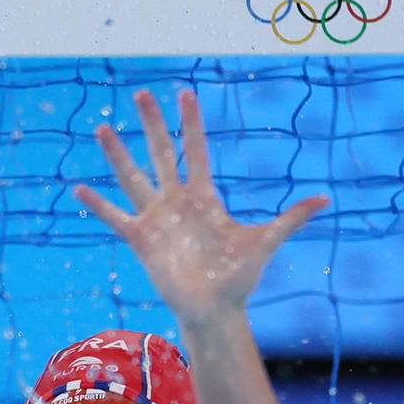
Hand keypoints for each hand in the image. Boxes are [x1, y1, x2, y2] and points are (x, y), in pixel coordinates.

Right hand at [75, 87, 327, 329]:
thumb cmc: (240, 278)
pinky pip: (116, 218)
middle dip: (151, 123)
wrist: (215, 311)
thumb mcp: (265, 243)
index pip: (195, 150)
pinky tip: (79, 188)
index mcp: (205, 197)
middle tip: (141, 93)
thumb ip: (290, 219)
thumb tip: (325, 200)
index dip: (191, 122)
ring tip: (102, 127)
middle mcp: (177, 201)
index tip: (185, 93)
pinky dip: (98, 205)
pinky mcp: (141, 240)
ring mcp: (157, 219)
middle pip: (161, 152)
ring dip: (117, 154)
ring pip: (133, 177)